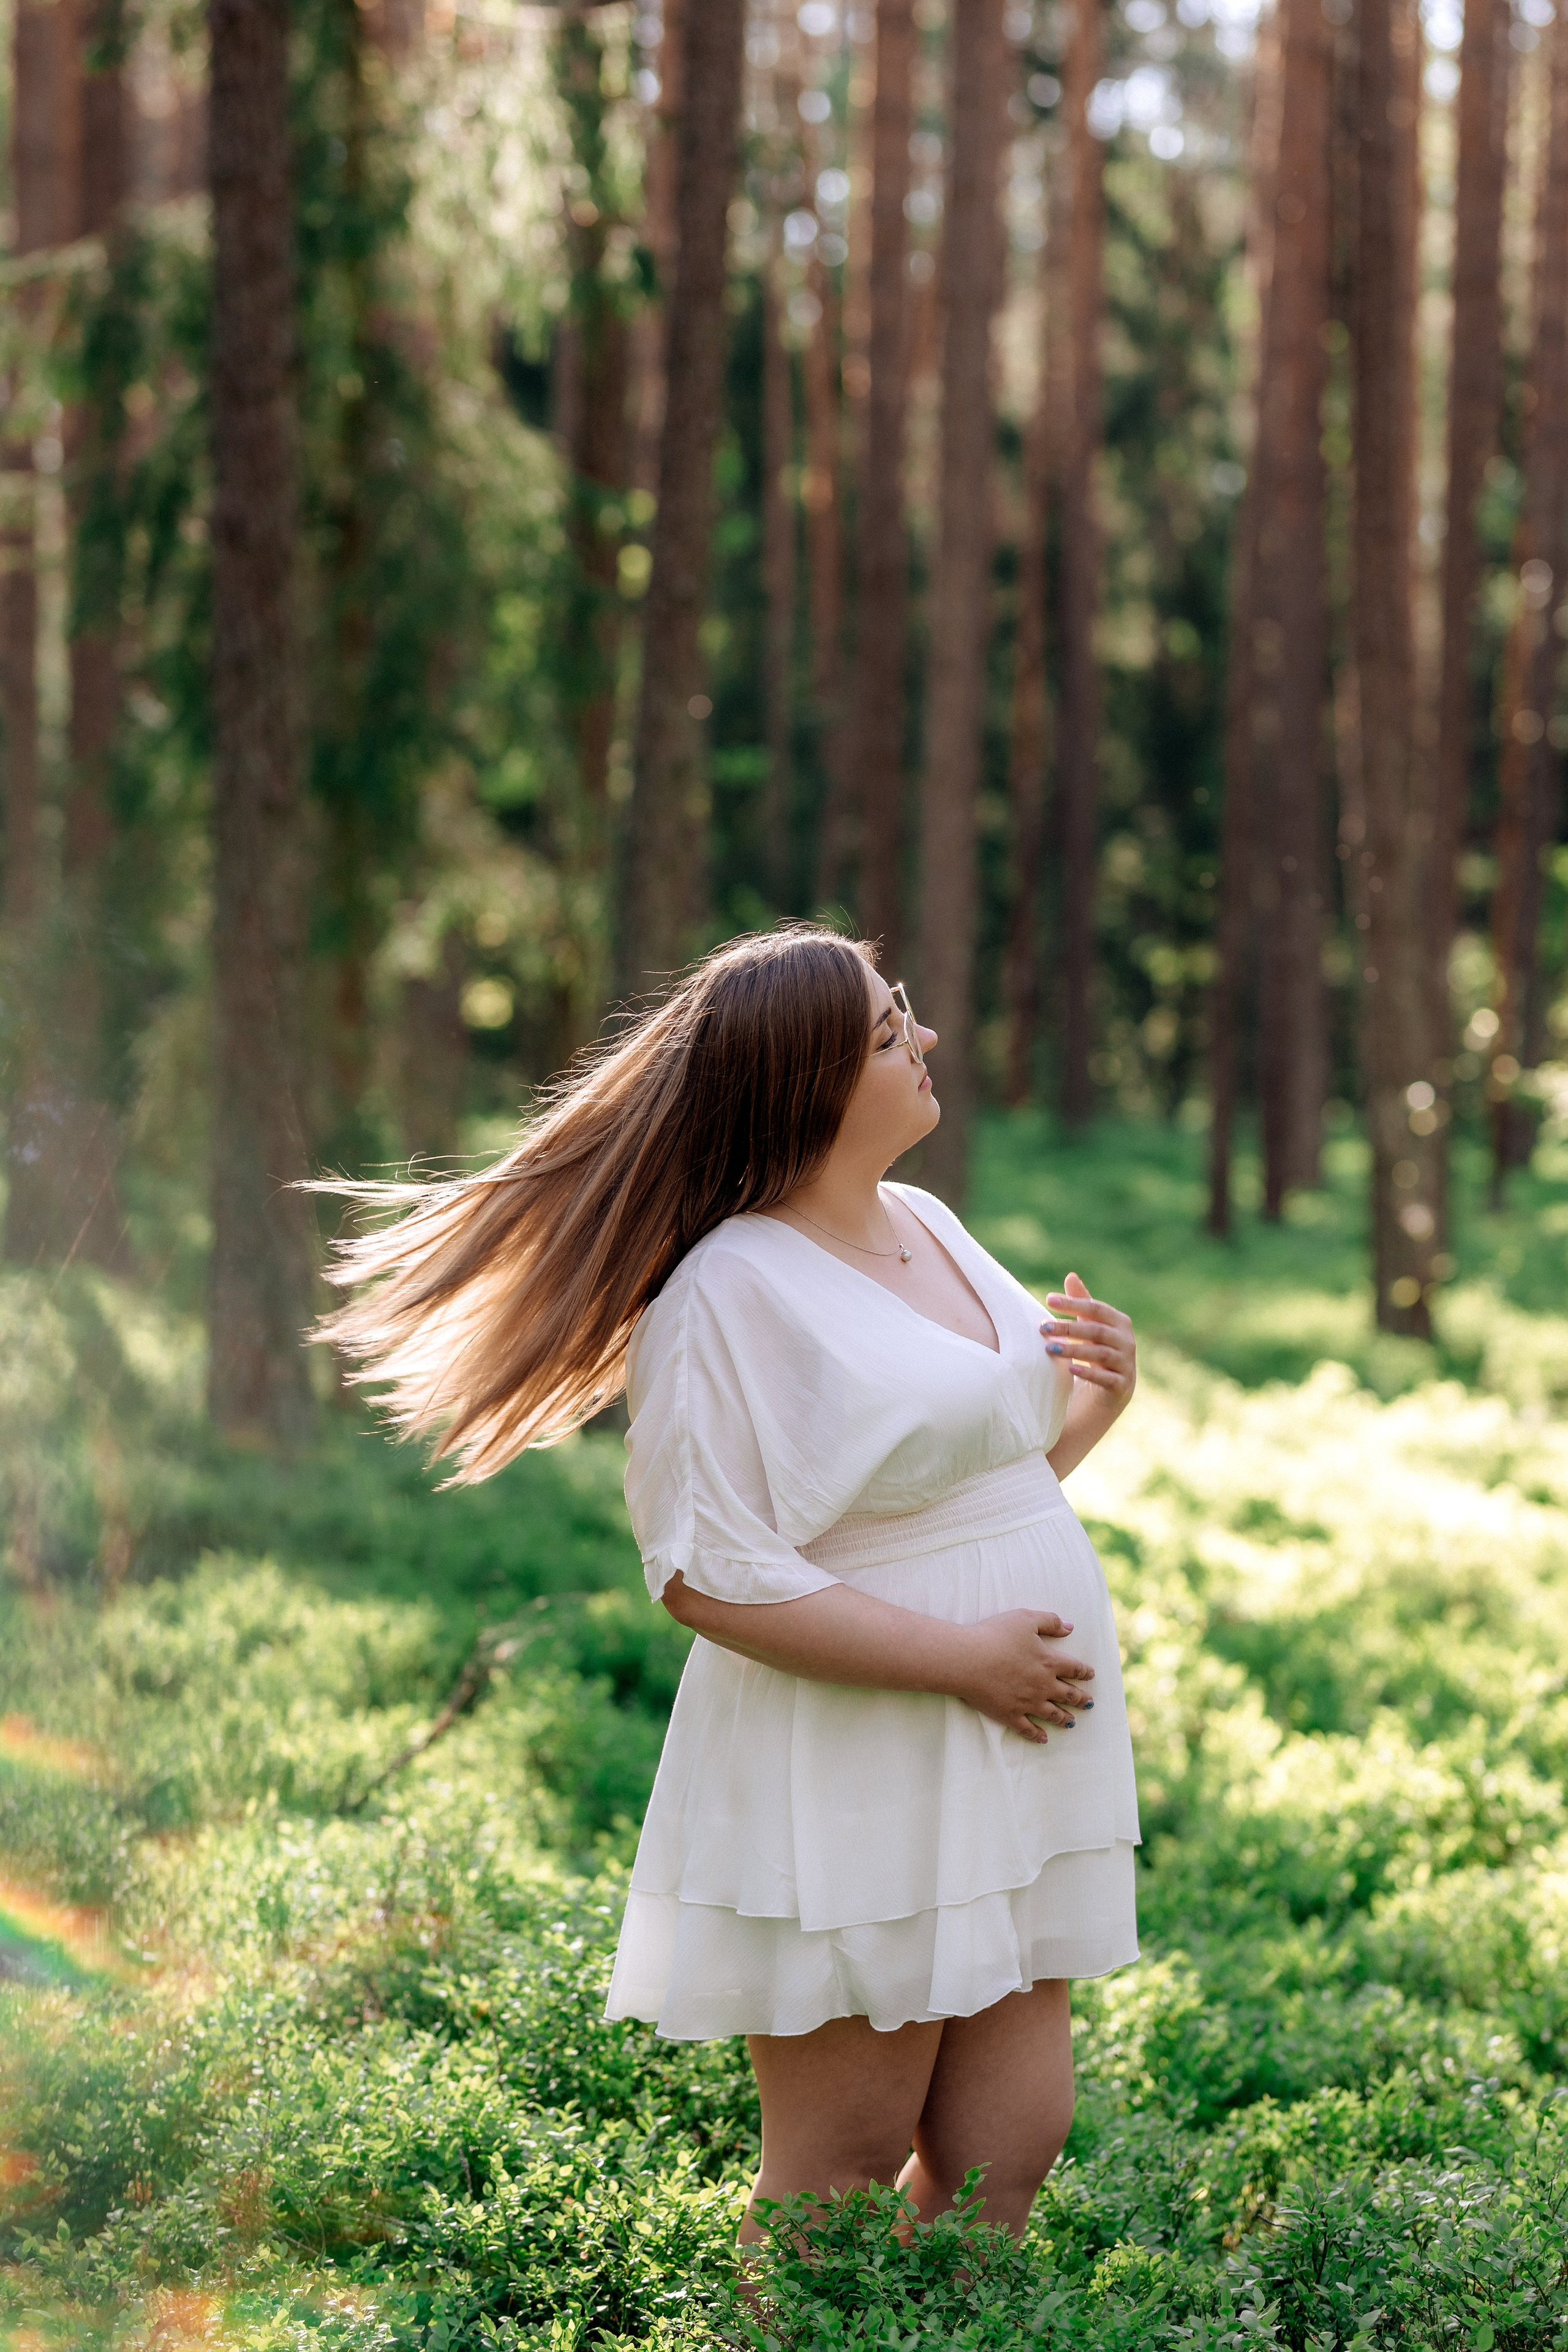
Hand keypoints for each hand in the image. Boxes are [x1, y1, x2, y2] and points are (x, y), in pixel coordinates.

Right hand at [946, 1609, 1095, 1744]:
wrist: (968, 1660)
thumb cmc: (995, 1635)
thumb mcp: (1026, 1619)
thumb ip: (1050, 1621)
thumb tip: (1070, 1627)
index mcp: (1048, 1661)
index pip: (1073, 1668)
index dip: (1084, 1671)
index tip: (1090, 1675)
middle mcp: (1043, 1685)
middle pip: (1068, 1694)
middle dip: (1080, 1699)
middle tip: (1089, 1703)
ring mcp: (1027, 1703)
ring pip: (1052, 1714)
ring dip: (1064, 1718)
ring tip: (1072, 1722)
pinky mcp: (1010, 1714)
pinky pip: (1028, 1729)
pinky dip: (1038, 1735)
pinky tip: (1044, 1739)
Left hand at [1041, 1271, 1136, 1408]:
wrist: (1108, 1394)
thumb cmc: (1096, 1353)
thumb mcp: (1088, 1327)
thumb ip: (1082, 1303)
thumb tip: (1071, 1276)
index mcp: (1120, 1323)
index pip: (1096, 1308)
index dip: (1073, 1303)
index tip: (1048, 1300)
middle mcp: (1127, 1341)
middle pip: (1096, 1330)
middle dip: (1068, 1327)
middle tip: (1043, 1327)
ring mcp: (1127, 1364)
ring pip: (1100, 1353)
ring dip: (1073, 1349)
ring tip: (1050, 1348)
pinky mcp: (1123, 1385)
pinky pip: (1106, 1378)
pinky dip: (1088, 1372)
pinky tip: (1070, 1368)